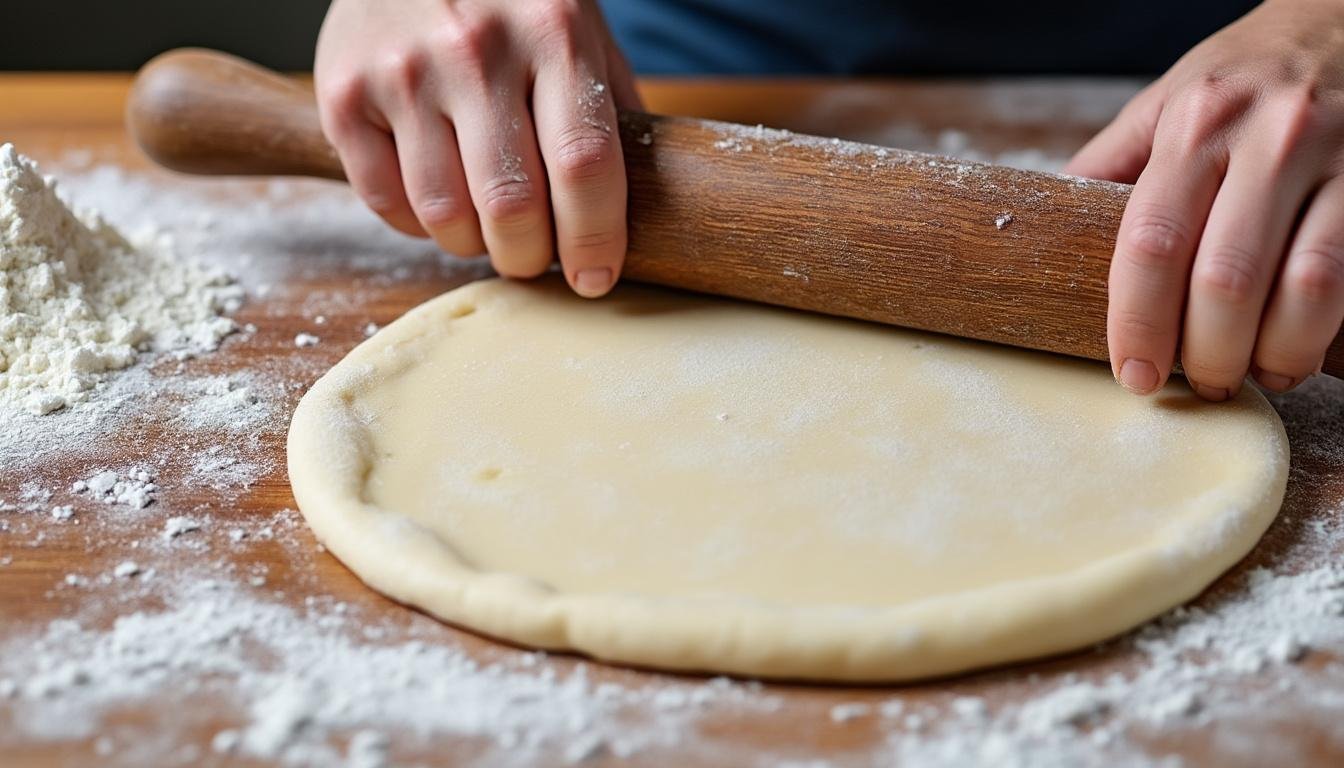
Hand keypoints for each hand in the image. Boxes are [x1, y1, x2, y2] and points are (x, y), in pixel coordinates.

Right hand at [315, 0, 641, 297]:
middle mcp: (474, 49)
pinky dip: (419, 225)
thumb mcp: (579, 29)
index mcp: (553, 31)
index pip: (584, 164)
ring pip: (445, 215)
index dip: (595, 238)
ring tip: (486, 227)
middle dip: (530, 257)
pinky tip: (440, 196)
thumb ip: (610, 109)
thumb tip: (646, 210)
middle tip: (534, 259)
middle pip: (512, 205)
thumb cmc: (510, 1)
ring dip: (473, 245)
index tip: (595, 277)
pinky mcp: (343, 94)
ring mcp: (402, 70)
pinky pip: (386, 203)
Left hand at [1066, 0, 1343, 399]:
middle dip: (1205, 353)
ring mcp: (1338, 159)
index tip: (1133, 371)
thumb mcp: (1167, 101)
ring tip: (1249, 376)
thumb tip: (1044, 228)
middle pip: (1225, 279)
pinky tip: (1297, 351)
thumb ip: (1113, 166)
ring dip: (1272, 354)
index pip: (1152, 243)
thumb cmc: (1246, 75)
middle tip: (1194, 383)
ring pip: (1304, 289)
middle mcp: (1269, 139)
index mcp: (1196, 124)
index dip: (1138, 322)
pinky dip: (1321, 332)